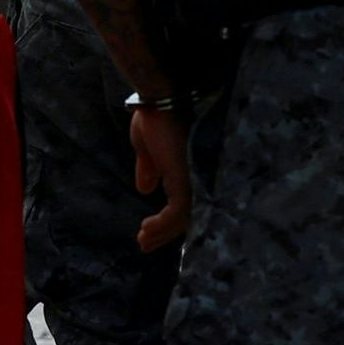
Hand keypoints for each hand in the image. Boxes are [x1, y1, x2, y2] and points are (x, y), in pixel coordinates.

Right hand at [129, 105, 191, 250]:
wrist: (156, 100)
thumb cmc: (155, 117)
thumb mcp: (148, 149)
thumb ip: (150, 168)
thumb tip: (145, 189)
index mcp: (192, 170)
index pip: (189, 203)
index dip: (170, 221)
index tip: (147, 231)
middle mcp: (200, 176)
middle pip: (191, 215)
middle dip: (166, 233)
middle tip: (145, 244)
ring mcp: (196, 177)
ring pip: (185, 218)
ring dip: (162, 232)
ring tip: (143, 240)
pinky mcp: (187, 177)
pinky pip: (178, 211)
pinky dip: (163, 224)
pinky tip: (147, 229)